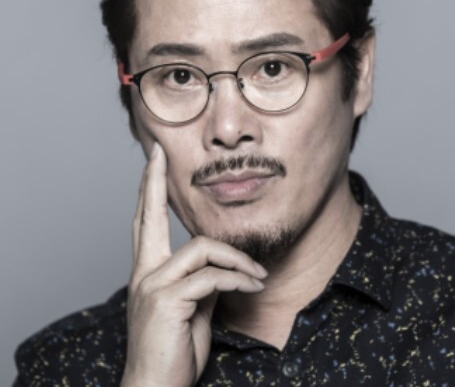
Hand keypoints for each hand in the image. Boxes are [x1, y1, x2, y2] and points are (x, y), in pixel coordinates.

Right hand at [120, 142, 267, 386]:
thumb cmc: (174, 352)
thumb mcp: (192, 310)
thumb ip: (201, 283)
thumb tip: (219, 268)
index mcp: (148, 272)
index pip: (145, 222)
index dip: (147, 191)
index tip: (152, 162)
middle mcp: (144, 273)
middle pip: (148, 216)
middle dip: (152, 182)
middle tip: (156, 153)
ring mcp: (152, 285)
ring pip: (201, 249)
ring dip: (237, 260)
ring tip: (258, 277)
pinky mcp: (167, 301)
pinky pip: (212, 276)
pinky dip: (238, 279)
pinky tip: (253, 288)